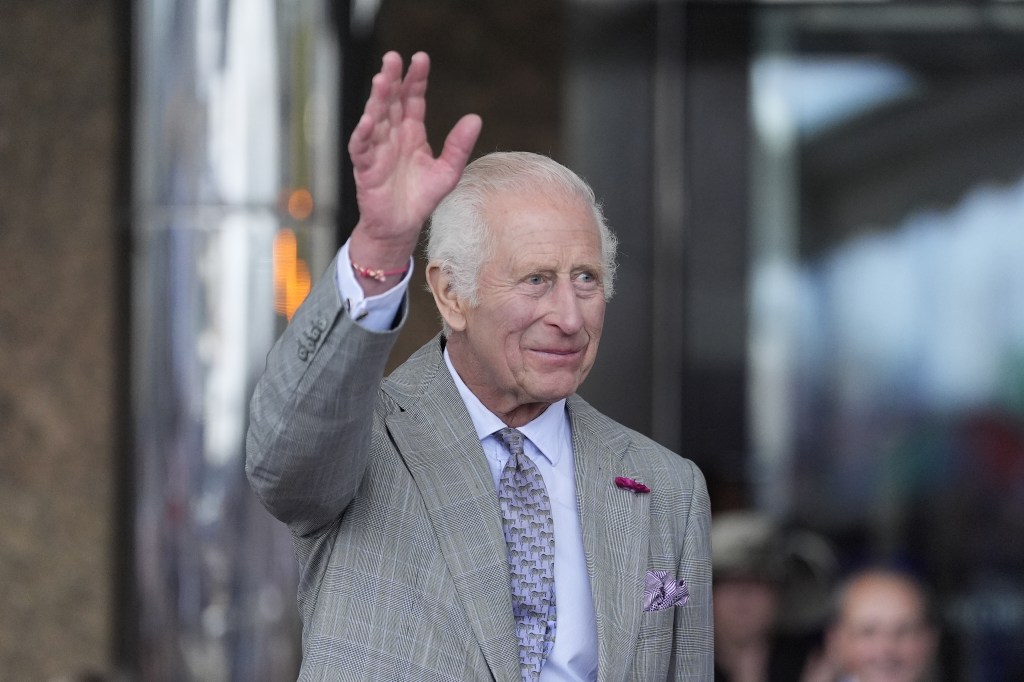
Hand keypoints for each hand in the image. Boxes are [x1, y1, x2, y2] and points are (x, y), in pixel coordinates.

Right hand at [348, 51, 480, 291]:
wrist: (401, 227)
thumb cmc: (421, 198)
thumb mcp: (448, 171)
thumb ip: (459, 146)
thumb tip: (476, 118)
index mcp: (412, 132)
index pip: (412, 99)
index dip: (416, 79)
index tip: (421, 59)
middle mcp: (393, 136)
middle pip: (391, 102)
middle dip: (392, 80)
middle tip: (394, 58)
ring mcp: (378, 150)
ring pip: (375, 119)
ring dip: (377, 100)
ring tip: (382, 80)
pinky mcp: (366, 168)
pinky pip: (362, 148)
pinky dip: (364, 135)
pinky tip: (369, 121)